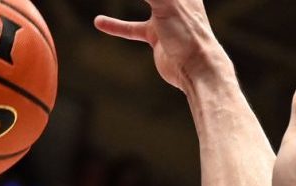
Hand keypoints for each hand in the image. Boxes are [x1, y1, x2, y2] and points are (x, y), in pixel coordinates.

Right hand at [93, 0, 230, 94]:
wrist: (196, 69)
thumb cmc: (187, 33)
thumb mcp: (165, 1)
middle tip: (147, 0)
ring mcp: (165, 16)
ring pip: (142, 0)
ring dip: (126, 1)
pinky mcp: (156, 35)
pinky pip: (132, 28)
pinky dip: (116, 26)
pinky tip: (99, 23)